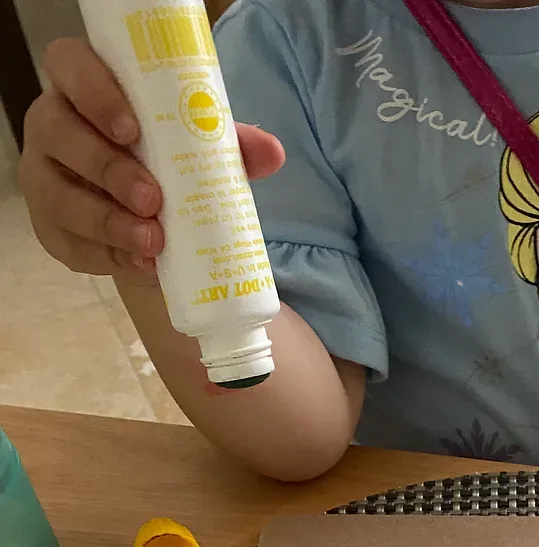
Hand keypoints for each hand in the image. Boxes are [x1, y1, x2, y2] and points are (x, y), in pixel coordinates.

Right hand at [19, 38, 283, 281]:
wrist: (149, 217)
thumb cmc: (165, 162)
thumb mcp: (196, 146)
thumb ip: (228, 144)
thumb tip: (272, 153)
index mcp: (82, 86)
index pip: (69, 66)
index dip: (95, 93)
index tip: (133, 129)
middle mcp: (52, 124)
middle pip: (59, 133)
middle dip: (107, 168)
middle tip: (153, 199)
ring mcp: (44, 176)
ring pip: (58, 195)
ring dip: (107, 222)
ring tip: (153, 244)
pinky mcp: (51, 228)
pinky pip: (69, 243)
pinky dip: (109, 257)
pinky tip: (141, 265)